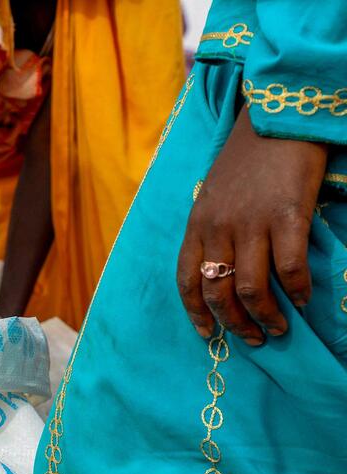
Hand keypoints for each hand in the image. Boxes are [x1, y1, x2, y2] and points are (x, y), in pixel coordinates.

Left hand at [176, 110, 326, 344]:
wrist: (277, 117)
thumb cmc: (248, 158)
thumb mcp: (214, 195)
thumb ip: (213, 230)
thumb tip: (224, 270)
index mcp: (197, 224)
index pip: (186, 280)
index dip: (196, 312)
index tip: (207, 334)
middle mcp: (218, 228)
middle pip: (217, 291)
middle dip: (233, 323)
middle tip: (252, 339)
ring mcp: (251, 223)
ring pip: (250, 288)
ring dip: (264, 316)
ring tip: (278, 328)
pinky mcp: (286, 216)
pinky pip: (290, 267)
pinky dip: (298, 290)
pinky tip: (304, 300)